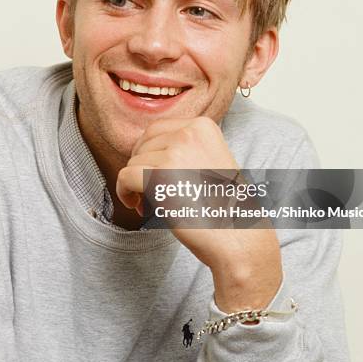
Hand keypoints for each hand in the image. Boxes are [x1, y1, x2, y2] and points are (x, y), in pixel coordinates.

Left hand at [116, 116, 281, 311]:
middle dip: (143, 167)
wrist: (238, 235)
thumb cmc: (224, 205)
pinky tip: (138, 207)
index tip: (156, 174)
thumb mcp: (210, 160)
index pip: (157, 129)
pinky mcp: (160, 178)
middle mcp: (189, 133)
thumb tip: (141, 150)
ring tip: (153, 204)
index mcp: (203, 126)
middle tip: (152, 192)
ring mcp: (174, 154)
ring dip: (136, 184)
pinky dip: (124, 193)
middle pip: (143, 144)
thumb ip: (183, 148)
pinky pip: (124, 177)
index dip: (150, 153)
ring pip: (133, 162)